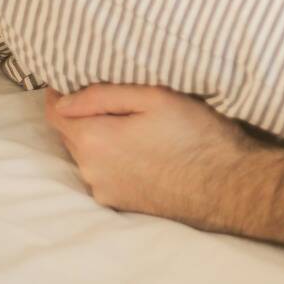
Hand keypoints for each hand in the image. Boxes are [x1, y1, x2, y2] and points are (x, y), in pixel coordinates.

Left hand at [44, 83, 260, 228]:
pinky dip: (114, 159)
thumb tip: (62, 98)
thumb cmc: (196, 135)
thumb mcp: (154, 97)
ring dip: (101, 138)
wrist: (228, 186)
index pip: (55, 112)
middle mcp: (91, 170)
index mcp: (93, 139)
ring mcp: (105, 191)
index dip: (60, 92)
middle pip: (71, 134)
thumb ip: (101, 95)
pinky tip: (143, 151)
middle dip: (84, 114)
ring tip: (134, 125)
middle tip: (117, 99)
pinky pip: (105, 174)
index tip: (75, 78)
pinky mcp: (121, 204)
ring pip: (89, 155)